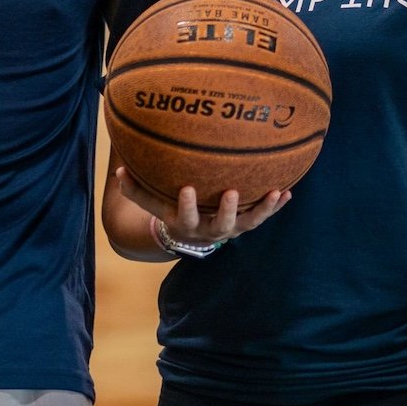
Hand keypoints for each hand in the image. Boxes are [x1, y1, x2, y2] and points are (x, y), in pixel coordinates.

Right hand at [113, 167, 289, 245]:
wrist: (191, 234)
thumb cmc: (169, 210)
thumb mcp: (152, 203)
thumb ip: (136, 190)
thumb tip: (119, 172)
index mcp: (186, 224)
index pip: (185, 217)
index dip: (187, 206)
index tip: (188, 188)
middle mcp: (210, 230)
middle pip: (221, 226)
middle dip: (226, 210)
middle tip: (232, 192)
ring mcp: (231, 229)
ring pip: (248, 224)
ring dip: (262, 210)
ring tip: (275, 193)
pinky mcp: (245, 224)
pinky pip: (262, 217)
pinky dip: (275, 207)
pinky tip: (287, 192)